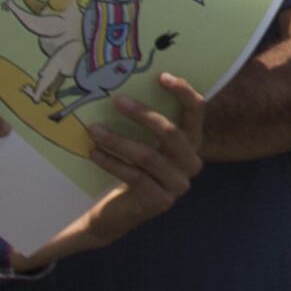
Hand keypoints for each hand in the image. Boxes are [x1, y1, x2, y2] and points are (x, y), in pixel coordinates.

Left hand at [20, 89, 205, 264]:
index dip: (183, 92)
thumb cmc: (130, 170)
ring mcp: (178, 185)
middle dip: (143, 114)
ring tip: (94, 129)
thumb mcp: (143, 143)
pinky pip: (135, 176)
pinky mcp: (160, 202)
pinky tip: (94, 153)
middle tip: (117, 100)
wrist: (117, 214)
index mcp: (192, 145)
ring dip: (118, 140)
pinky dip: (112, 163)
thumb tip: (127, 85)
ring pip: (149, 156)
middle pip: (171, 133)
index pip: (196, 112)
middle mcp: (191, 164)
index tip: (160, 76)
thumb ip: (146, 122)